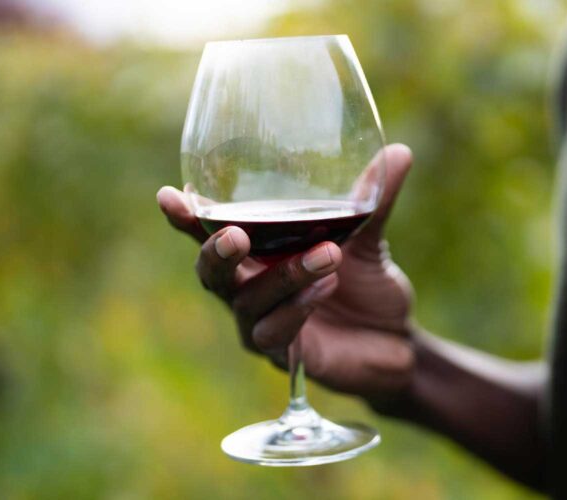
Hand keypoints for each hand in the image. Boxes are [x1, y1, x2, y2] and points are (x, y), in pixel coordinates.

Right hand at [157, 144, 415, 399]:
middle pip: (210, 273)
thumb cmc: (366, 287)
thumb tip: (398, 152)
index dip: (185, 217)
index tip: (169, 195)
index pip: (210, 233)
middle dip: (216, 251)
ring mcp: (260, 325)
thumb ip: (374, 199)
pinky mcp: (283, 356)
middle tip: (237, 235)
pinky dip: (300, 306)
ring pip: (248, 302)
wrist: (395, 342)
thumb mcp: (369, 239)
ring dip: (285, 276)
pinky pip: (276, 332)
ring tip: (328, 253)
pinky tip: (328, 285)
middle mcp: (248, 289)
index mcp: (256, 255)